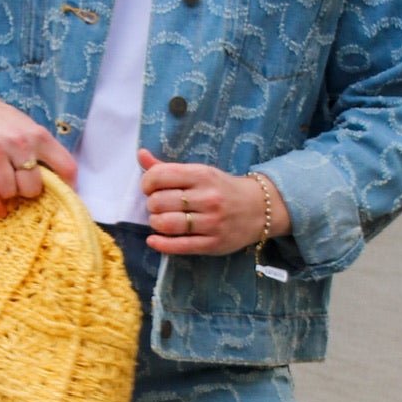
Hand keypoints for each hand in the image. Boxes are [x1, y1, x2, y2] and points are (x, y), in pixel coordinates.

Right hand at [0, 95, 77, 219]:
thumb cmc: (4, 121)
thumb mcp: (29, 128)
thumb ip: (43, 149)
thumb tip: (59, 181)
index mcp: (38, 135)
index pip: (66, 166)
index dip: (69, 186)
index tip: (65, 196)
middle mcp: (19, 143)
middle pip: (32, 187)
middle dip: (28, 192)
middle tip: (22, 187)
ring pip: (9, 191)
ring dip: (9, 196)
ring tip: (7, 190)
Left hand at [138, 150, 290, 255]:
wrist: (260, 208)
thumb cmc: (222, 189)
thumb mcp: (200, 172)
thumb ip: (167, 167)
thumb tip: (140, 154)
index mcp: (202, 175)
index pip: (159, 176)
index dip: (147, 183)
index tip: (150, 188)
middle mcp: (208, 198)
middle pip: (159, 202)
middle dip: (152, 204)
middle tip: (158, 205)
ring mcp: (212, 223)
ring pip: (167, 224)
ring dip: (155, 222)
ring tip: (160, 220)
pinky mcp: (213, 244)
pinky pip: (179, 246)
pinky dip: (161, 244)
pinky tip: (154, 240)